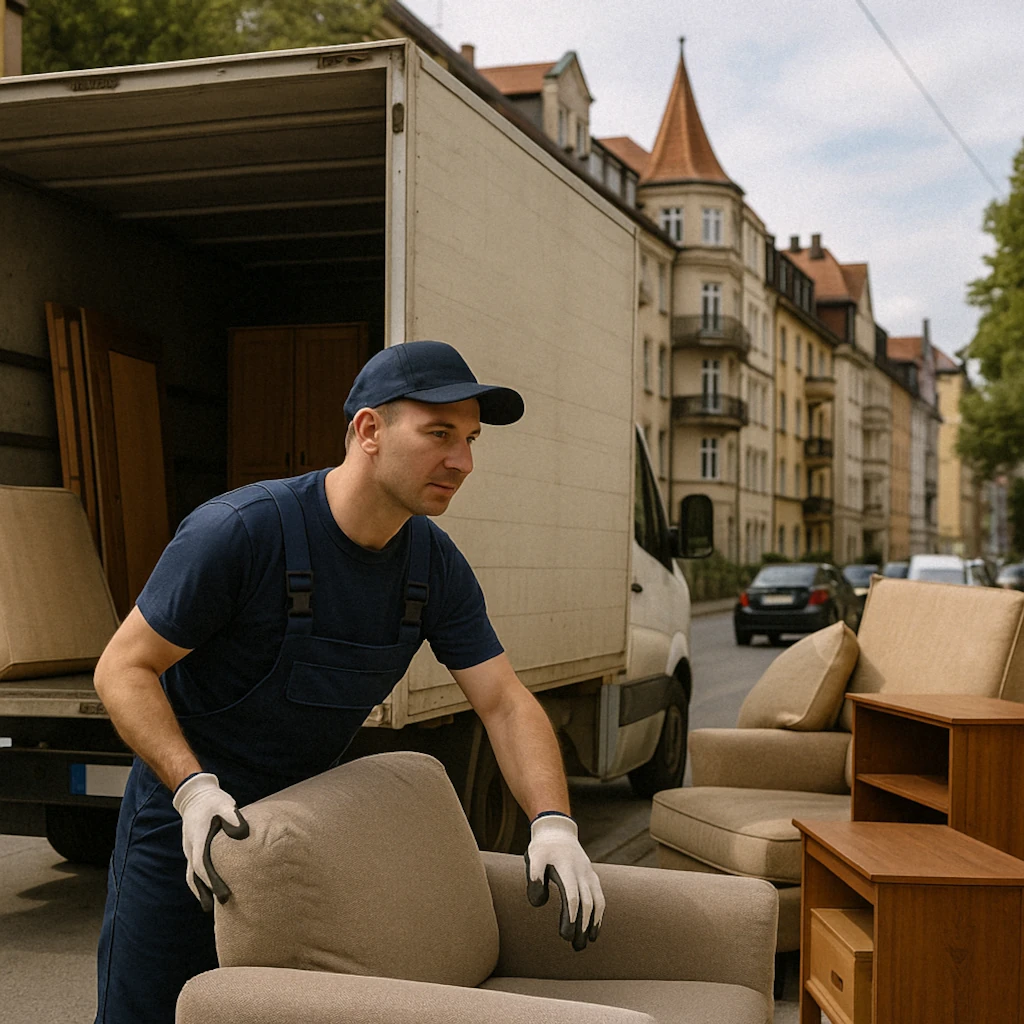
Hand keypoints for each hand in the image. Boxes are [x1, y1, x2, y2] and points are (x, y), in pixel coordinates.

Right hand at [172, 772, 248, 911]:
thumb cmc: (213, 800)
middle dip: (206, 892)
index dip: (212, 882)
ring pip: (192, 875)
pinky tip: (207, 889)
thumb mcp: (225, 804)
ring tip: (210, 906)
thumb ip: (233, 817)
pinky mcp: (192, 849)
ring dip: (200, 890)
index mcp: (198, 839)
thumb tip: (243, 833)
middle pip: (195, 876)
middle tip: (219, 907)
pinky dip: (199, 881)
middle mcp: (191, 848)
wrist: (195, 795)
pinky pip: (193, 870)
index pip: (203, 866)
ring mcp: (190, 849)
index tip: (223, 894)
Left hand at [524, 812, 604, 950]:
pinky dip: (600, 915)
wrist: (558, 831)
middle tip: (577, 947)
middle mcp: (582, 872)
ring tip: (588, 942)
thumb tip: (540, 903)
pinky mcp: (592, 877)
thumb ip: (534, 878)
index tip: (566, 935)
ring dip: (593, 923)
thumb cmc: (543, 849)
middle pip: (586, 903)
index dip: (571, 917)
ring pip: (597, 902)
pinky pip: (600, 898)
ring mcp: (589, 874)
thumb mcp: (533, 858)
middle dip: (583, 926)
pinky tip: (595, 930)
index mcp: (567, 868)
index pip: (572, 896)